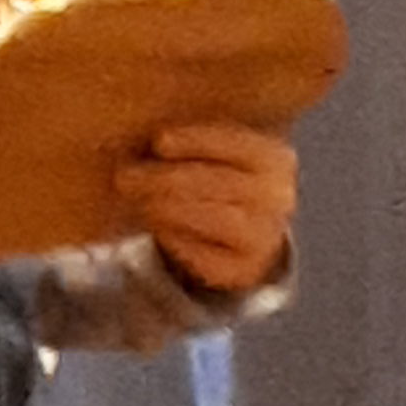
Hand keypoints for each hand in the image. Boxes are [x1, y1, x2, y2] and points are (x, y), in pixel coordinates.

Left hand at [121, 118, 296, 294]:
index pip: (236, 144)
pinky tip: (158, 226)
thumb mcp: (214, 149)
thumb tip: (150, 135)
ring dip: (167, 207)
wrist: (243, 226)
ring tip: (137, 199)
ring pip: (211, 218)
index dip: (196, 141)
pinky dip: (177, 240)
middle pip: (216, 182)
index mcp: (276, 159)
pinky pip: (207, 256)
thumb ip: (190, 140)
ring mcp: (266, 237)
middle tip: (125, 176)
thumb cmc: (217, 172)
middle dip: (165, 178)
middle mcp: (280, 198)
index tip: (159, 140)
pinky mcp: (245, 270)